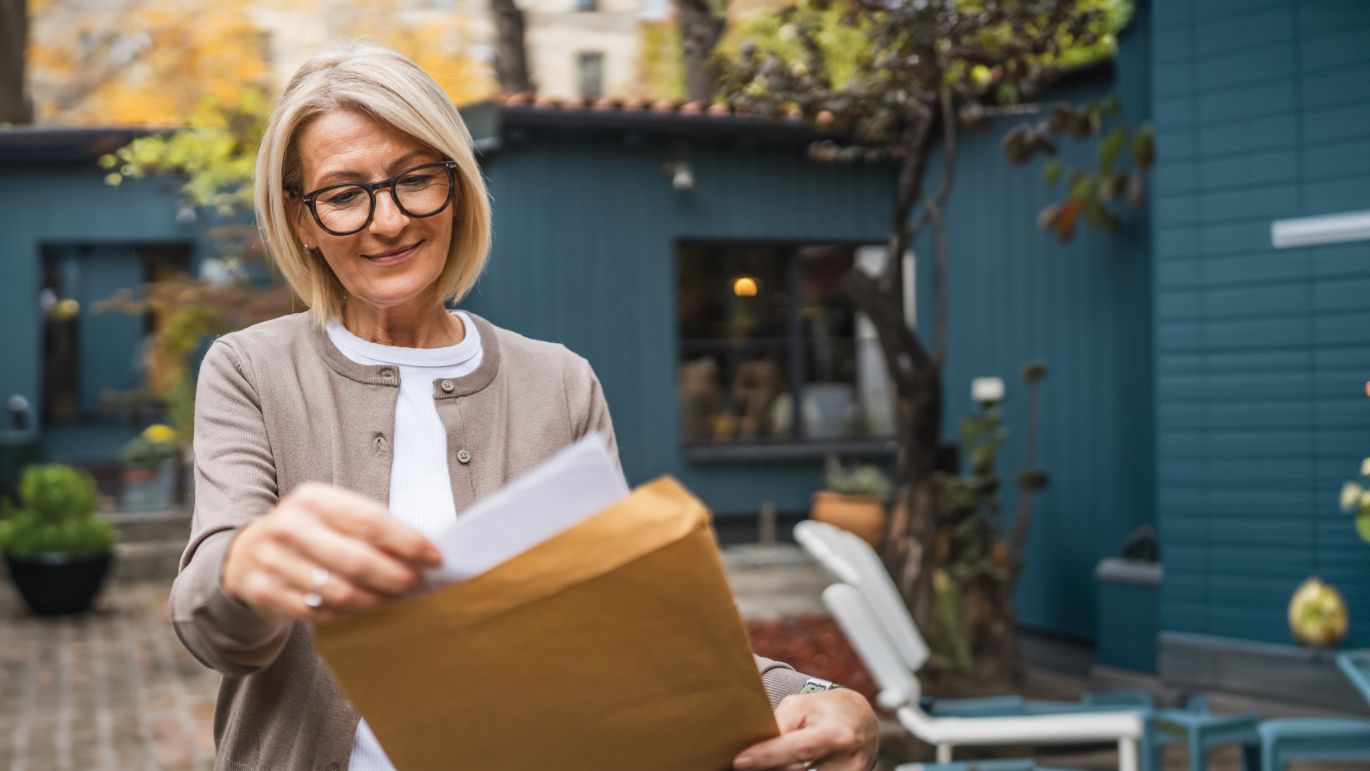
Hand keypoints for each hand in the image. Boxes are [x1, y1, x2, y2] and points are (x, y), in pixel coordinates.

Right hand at [221, 482, 441, 622]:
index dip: (408, 542)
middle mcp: (288, 526)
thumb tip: (424, 553)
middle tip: (419, 585)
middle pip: (357, 560)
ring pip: (339, 592)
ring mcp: (272, 562)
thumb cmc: (310, 532)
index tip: (436, 557)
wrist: (246, 553)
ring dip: (376, 600)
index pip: (370, 521)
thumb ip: (371, 529)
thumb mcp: (333, 515)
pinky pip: (320, 613)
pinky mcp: (264, 594)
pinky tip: (364, 608)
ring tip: (396, 599)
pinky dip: (349, 614)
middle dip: (396, 577)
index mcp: (312, 498)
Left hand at [733, 689, 878, 769]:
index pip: (797, 748)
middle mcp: (846, 761)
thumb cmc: (825, 710)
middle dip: (768, 767)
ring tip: (765, 762)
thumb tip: (757, 743)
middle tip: (747, 762)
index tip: (740, 761)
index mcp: (836, 734)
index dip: (767, 756)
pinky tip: (781, 765)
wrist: (859, 722)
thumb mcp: (801, 705)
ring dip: (780, 769)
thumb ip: (780, 723)